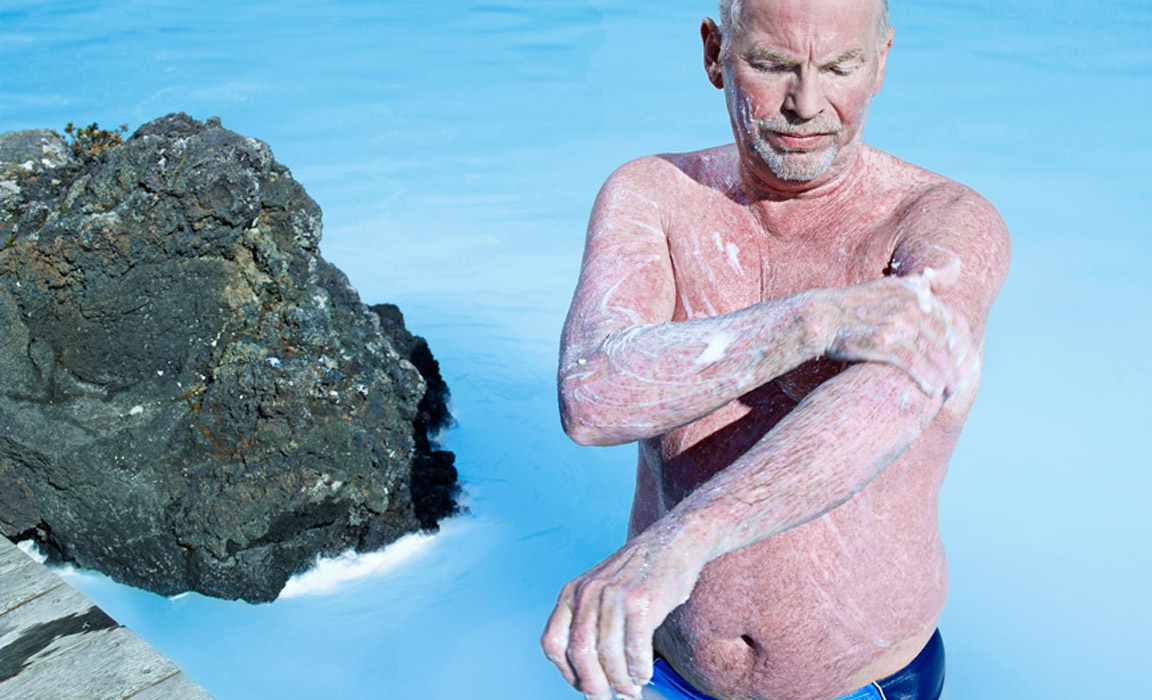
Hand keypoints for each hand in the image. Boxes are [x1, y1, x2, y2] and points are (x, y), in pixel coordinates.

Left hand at [541, 520, 706, 699]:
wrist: (673, 541)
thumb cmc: (639, 573)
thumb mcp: (600, 588)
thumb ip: (589, 620)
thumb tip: (588, 673)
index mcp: (572, 592)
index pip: (553, 643)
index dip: (565, 672)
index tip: (583, 685)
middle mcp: (588, 593)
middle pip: (580, 654)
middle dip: (593, 686)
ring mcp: (614, 596)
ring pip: (609, 655)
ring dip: (621, 681)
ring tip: (631, 691)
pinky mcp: (641, 602)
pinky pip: (635, 648)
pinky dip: (638, 668)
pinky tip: (644, 674)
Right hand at [817, 259, 976, 397]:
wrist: (821, 317)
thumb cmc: (856, 305)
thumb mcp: (892, 284)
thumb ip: (925, 280)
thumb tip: (957, 265)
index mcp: (915, 292)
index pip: (953, 321)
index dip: (964, 345)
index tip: (967, 363)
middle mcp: (910, 306)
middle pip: (946, 340)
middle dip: (957, 365)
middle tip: (961, 384)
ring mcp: (896, 324)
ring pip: (933, 354)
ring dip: (945, 376)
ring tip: (950, 391)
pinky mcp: (882, 342)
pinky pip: (913, 364)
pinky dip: (926, 378)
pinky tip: (932, 391)